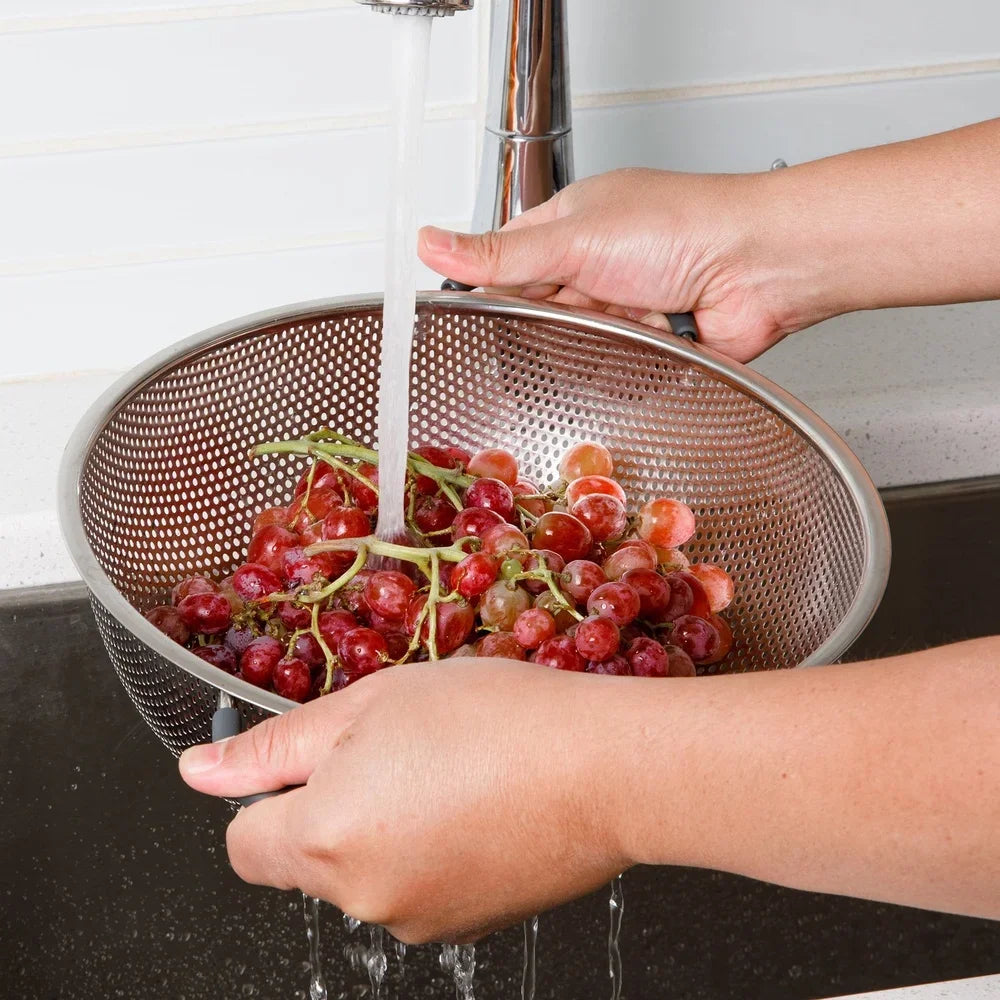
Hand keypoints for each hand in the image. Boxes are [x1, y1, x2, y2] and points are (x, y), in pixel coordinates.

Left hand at [179, 660, 631, 943]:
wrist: (606, 768)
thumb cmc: (495, 718)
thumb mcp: (372, 702)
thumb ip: (276, 745)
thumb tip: (202, 772)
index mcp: (322, 837)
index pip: (243, 842)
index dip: (271, 794)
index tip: (316, 761)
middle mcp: (359, 896)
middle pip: (306, 857)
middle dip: (333, 805)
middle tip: (400, 747)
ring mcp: (415, 921)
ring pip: (365, 871)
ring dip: (385, 827)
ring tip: (451, 772)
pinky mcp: (465, 927)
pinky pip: (417, 887)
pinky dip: (430, 851)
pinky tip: (478, 804)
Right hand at [418, 168, 798, 362]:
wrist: (760, 266)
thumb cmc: (681, 227)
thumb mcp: (573, 236)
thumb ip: (499, 254)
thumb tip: (431, 242)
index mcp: (570, 224)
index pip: (507, 264)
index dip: (491, 291)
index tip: (471, 316)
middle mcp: (596, 265)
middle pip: (541, 313)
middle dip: (556, 320)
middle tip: (575, 312)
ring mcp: (623, 305)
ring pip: (577, 346)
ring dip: (597, 339)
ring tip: (628, 317)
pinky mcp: (649, 344)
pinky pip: (615, 368)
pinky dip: (628, 359)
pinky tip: (646, 340)